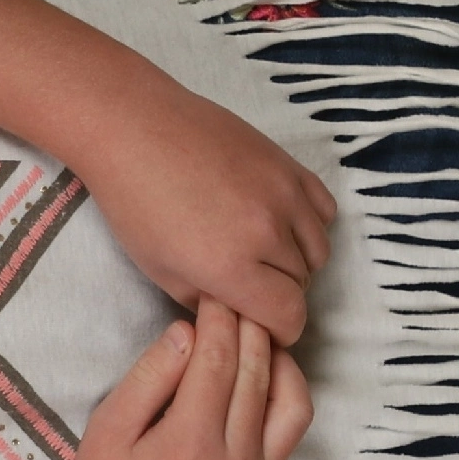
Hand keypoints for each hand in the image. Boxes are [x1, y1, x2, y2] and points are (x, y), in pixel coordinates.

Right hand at [54, 299, 314, 459]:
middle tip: (234, 297)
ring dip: (278, 358)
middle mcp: (236, 458)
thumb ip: (150, 377)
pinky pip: (291, 430)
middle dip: (247, 326)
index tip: (211, 292)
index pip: (218, 358)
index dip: (217, 318)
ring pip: (291, 399)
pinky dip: (286, 392)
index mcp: (192, 440)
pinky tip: (265, 375)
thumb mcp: (108, 429)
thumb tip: (187, 332)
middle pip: (256, 372)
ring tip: (254, 334)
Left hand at [70, 89, 338, 346]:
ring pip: (319, 249)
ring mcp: (284, 194)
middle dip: (281, 295)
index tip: (263, 325)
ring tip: (263, 255)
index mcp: (231, 266)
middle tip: (251, 287)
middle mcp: (267, 233)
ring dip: (297, 261)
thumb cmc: (135, 203)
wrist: (134, 129)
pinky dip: (309, 225)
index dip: (278, 330)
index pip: (289, 316)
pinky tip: (280, 223)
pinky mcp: (289, 164)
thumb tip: (239, 315)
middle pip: (303, 285)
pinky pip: (324, 209)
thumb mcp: (160, 273)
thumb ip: (209, 304)